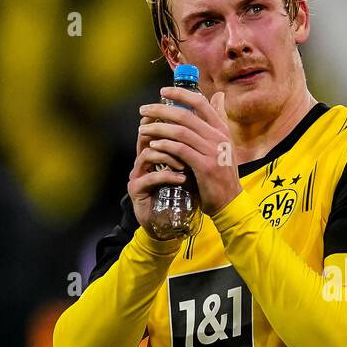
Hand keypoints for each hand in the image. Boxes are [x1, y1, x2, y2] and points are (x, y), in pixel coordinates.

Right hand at [128, 113, 193, 238]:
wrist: (168, 224)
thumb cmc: (181, 195)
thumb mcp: (189, 171)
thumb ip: (192, 153)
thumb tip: (210, 133)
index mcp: (153, 154)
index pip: (156, 130)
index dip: (167, 122)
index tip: (187, 123)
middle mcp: (142, 161)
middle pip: (148, 137)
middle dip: (168, 135)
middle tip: (187, 138)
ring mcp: (137, 174)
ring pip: (148, 155)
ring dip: (169, 156)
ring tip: (185, 165)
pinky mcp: (136, 189)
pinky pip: (151, 177)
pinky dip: (168, 176)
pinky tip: (181, 179)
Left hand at [138, 87, 240, 215]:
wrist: (229, 200)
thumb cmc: (221, 173)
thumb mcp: (224, 144)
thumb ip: (218, 121)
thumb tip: (219, 96)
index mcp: (222, 129)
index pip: (200, 103)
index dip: (180, 94)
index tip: (162, 92)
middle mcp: (218, 137)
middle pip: (185, 115)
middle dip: (160, 110)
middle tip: (144, 110)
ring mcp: (212, 151)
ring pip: (180, 131)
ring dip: (158, 128)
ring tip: (143, 128)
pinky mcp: (204, 166)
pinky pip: (180, 150)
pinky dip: (164, 145)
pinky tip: (153, 144)